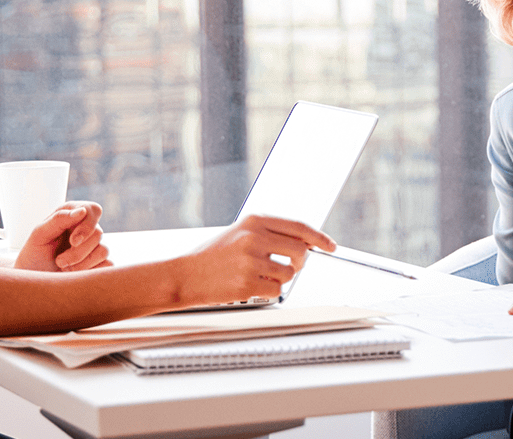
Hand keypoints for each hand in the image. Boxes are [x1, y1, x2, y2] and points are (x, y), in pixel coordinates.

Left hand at [14, 201, 109, 271]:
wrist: (35, 279)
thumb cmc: (34, 254)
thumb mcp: (39, 235)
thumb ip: (59, 219)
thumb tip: (82, 211)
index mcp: (72, 216)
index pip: (93, 210)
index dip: (87, 225)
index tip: (73, 241)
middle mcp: (86, 229)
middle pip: (98, 234)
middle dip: (78, 252)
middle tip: (60, 262)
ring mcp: (95, 247)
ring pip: (103, 251)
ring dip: (82, 264)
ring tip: (65, 269)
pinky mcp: (100, 264)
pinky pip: (108, 265)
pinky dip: (91, 271)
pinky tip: (76, 274)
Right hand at [175, 215, 336, 306]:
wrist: (182, 275)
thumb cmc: (211, 256)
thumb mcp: (238, 233)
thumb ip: (269, 234)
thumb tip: (304, 242)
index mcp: (253, 221)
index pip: (299, 226)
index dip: (319, 237)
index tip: (330, 245)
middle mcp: (254, 238)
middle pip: (300, 252)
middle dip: (299, 263)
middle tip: (289, 267)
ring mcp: (251, 261)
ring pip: (288, 274)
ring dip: (278, 279)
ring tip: (256, 276)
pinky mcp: (247, 284)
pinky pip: (276, 291)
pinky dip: (267, 292)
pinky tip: (249, 286)